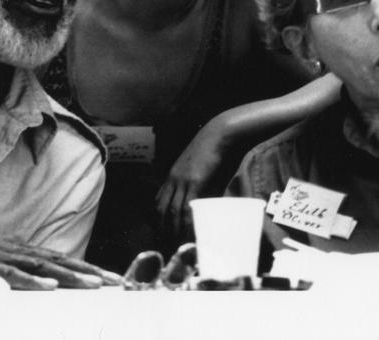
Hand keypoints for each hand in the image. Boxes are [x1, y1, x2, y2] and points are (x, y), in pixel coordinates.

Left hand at [155, 122, 229, 236]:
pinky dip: (186, 221)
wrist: (220, 133)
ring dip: (173, 230)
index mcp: (172, 175)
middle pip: (161, 209)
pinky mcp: (195, 181)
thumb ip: (197, 182)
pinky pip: (187, 206)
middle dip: (162, 229)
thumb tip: (203, 201)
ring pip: (172, 211)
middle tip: (168, 245)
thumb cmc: (214, 149)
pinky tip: (189, 232)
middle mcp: (173, 179)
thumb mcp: (199, 166)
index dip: (158, 218)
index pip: (158, 201)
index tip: (162, 233)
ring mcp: (183, 180)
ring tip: (178, 245)